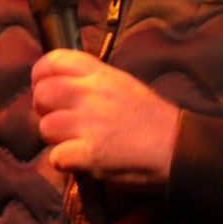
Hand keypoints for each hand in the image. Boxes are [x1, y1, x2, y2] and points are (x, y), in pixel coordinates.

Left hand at [31, 49, 180, 187]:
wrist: (182, 149)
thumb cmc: (152, 120)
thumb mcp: (123, 85)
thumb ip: (92, 82)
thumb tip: (57, 84)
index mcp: (101, 75)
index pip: (54, 60)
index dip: (40, 75)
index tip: (43, 87)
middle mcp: (92, 94)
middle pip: (42, 94)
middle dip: (44, 110)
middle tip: (61, 121)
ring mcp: (91, 123)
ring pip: (45, 127)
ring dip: (56, 140)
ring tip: (77, 143)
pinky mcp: (91, 153)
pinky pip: (56, 157)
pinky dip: (65, 163)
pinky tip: (83, 161)